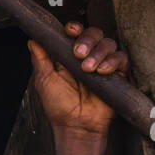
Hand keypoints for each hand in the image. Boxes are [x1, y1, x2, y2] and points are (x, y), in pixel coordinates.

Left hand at [28, 22, 128, 154]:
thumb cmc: (59, 106)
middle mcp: (88, 56)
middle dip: (87, 39)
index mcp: (70, 55)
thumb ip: (41, 59)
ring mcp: (104, 64)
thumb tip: (33, 39)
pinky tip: (102, 72)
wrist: (76, 126)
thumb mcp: (45, 80)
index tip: (70, 31)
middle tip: (78, 54)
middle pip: (95, 33)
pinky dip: (112, 62)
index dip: (75, 28)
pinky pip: (121, 59)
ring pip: (108, 43)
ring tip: (88, 69)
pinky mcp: (118, 75)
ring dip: (98, 53)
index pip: (76, 32)